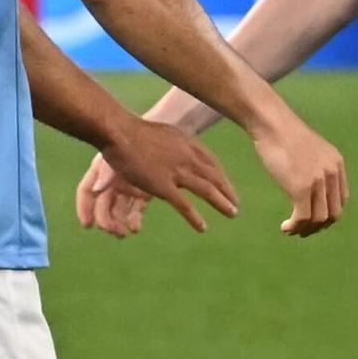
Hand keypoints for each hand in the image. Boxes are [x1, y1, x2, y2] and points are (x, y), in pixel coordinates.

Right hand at [75, 152, 149, 237]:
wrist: (164, 137)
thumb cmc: (136, 144)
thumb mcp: (120, 155)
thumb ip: (107, 172)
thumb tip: (96, 190)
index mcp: (100, 170)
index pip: (86, 191)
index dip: (84, 208)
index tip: (87, 225)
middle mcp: (111, 180)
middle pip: (103, 205)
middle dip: (107, 221)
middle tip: (115, 232)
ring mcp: (127, 186)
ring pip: (119, 210)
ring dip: (120, 223)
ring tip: (125, 233)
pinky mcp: (144, 191)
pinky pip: (136, 209)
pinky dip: (134, 219)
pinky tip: (135, 228)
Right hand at [78, 120, 239, 234]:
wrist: (121, 131)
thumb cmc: (134, 131)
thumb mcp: (162, 133)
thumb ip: (171, 143)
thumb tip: (174, 146)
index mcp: (187, 143)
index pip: (211, 161)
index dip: (221, 176)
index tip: (227, 186)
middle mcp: (187, 157)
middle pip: (214, 176)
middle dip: (227, 191)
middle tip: (236, 204)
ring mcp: (176, 172)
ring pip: (206, 190)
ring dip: (222, 203)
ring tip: (232, 213)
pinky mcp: (163, 186)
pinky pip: (184, 205)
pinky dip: (195, 218)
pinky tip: (202, 227)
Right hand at [248, 114, 348, 236]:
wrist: (272, 124)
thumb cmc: (283, 135)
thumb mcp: (309, 149)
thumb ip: (316, 166)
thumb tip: (311, 188)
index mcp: (337, 163)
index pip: (341, 200)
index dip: (328, 215)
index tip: (313, 220)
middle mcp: (332, 173)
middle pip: (334, 213)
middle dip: (318, 227)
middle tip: (302, 230)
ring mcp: (318, 180)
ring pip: (319, 219)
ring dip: (305, 229)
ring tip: (291, 230)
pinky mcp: (301, 187)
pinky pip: (303, 217)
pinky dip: (295, 226)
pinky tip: (285, 227)